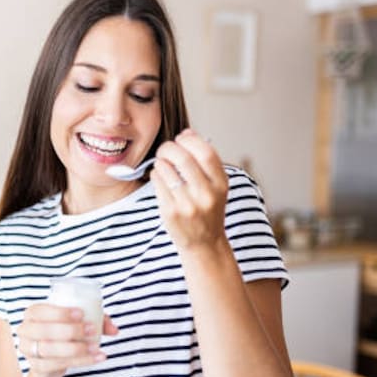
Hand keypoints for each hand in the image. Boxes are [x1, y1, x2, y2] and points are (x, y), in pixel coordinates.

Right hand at [16, 304, 118, 376]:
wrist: (52, 358)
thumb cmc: (64, 331)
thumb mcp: (77, 321)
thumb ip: (96, 320)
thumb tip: (115, 329)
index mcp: (32, 313)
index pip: (41, 311)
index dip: (60, 313)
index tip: (81, 314)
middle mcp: (25, 330)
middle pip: (44, 331)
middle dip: (70, 330)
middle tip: (92, 330)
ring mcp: (29, 350)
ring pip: (50, 350)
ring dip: (75, 348)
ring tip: (95, 347)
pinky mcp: (37, 367)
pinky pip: (57, 365)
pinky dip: (80, 361)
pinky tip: (95, 358)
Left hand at [150, 129, 228, 251]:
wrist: (204, 244)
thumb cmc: (207, 210)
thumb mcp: (215, 186)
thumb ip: (204, 160)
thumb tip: (187, 132)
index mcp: (221, 184)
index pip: (206, 152)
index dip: (190, 140)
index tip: (182, 138)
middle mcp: (206, 194)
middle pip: (183, 158)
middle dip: (169, 147)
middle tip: (166, 149)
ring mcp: (188, 204)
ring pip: (166, 168)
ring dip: (161, 161)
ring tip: (163, 164)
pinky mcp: (171, 212)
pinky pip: (157, 182)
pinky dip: (156, 174)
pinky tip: (160, 177)